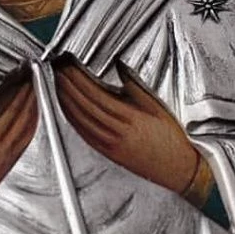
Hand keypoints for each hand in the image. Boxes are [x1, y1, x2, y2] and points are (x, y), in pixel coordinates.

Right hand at [0, 73, 37, 233]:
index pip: (4, 98)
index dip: (14, 81)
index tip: (19, 68)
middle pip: (19, 106)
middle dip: (27, 86)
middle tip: (30, 71)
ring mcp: (7, 152)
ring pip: (27, 120)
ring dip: (33, 100)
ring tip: (35, 86)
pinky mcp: (10, 161)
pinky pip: (27, 135)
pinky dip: (33, 120)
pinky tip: (34, 113)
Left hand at [55, 58, 201, 195]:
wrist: (176, 169)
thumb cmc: (170, 138)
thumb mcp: (157, 106)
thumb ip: (135, 84)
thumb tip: (119, 64)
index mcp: (130, 118)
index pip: (95, 93)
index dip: (78, 78)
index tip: (69, 65)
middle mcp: (117, 132)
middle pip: (84, 104)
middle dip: (67, 85)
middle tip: (58, 69)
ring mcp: (110, 144)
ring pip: (80, 119)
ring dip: (65, 100)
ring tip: (58, 83)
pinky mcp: (107, 152)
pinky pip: (83, 133)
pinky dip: (72, 118)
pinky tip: (67, 107)